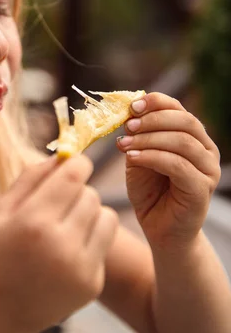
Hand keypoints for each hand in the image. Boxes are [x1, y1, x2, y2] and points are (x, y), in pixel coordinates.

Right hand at [0, 156, 117, 332]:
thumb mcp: (1, 210)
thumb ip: (32, 176)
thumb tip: (65, 154)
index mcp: (34, 222)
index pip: (75, 175)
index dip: (77, 164)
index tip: (71, 166)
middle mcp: (62, 244)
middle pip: (92, 194)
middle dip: (78, 191)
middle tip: (59, 202)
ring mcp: (81, 268)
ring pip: (107, 215)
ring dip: (90, 213)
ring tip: (66, 225)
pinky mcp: (92, 284)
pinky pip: (105, 243)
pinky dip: (91, 239)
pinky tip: (67, 252)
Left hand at [116, 92, 220, 249]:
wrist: (160, 230)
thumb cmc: (150, 192)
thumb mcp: (139, 158)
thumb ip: (138, 137)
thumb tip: (129, 115)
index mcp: (193, 137)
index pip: (179, 109)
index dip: (156, 102)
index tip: (131, 105)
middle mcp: (206, 150)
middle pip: (185, 121)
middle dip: (152, 119)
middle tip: (127, 125)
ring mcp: (208, 170)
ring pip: (182, 141)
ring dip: (149, 138)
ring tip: (124, 144)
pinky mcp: (201, 189)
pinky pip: (177, 165)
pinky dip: (152, 157)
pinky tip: (132, 158)